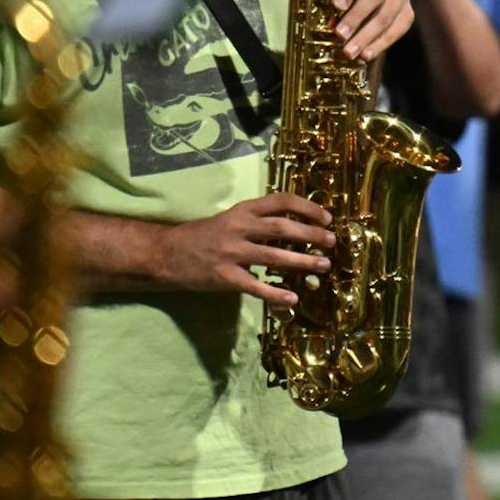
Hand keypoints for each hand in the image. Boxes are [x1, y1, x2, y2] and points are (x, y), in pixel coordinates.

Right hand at [156, 192, 336, 306]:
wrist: (167, 254)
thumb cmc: (205, 235)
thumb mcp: (232, 219)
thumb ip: (259, 221)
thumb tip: (297, 227)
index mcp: (243, 210)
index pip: (281, 200)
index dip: (307, 207)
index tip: (327, 216)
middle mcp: (239, 227)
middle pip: (282, 228)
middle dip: (311, 233)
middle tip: (332, 241)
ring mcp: (231, 252)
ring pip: (274, 256)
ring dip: (302, 261)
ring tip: (323, 265)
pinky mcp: (224, 277)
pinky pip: (254, 286)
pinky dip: (275, 292)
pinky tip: (292, 298)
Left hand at [331, 0, 413, 60]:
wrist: (369, 3)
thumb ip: (333, 3)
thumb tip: (330, 22)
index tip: (336, 5)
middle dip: (357, 17)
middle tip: (340, 35)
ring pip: (386, 15)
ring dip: (367, 36)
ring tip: (350, 52)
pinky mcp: (408, 12)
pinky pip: (398, 29)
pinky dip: (381, 43)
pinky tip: (367, 54)